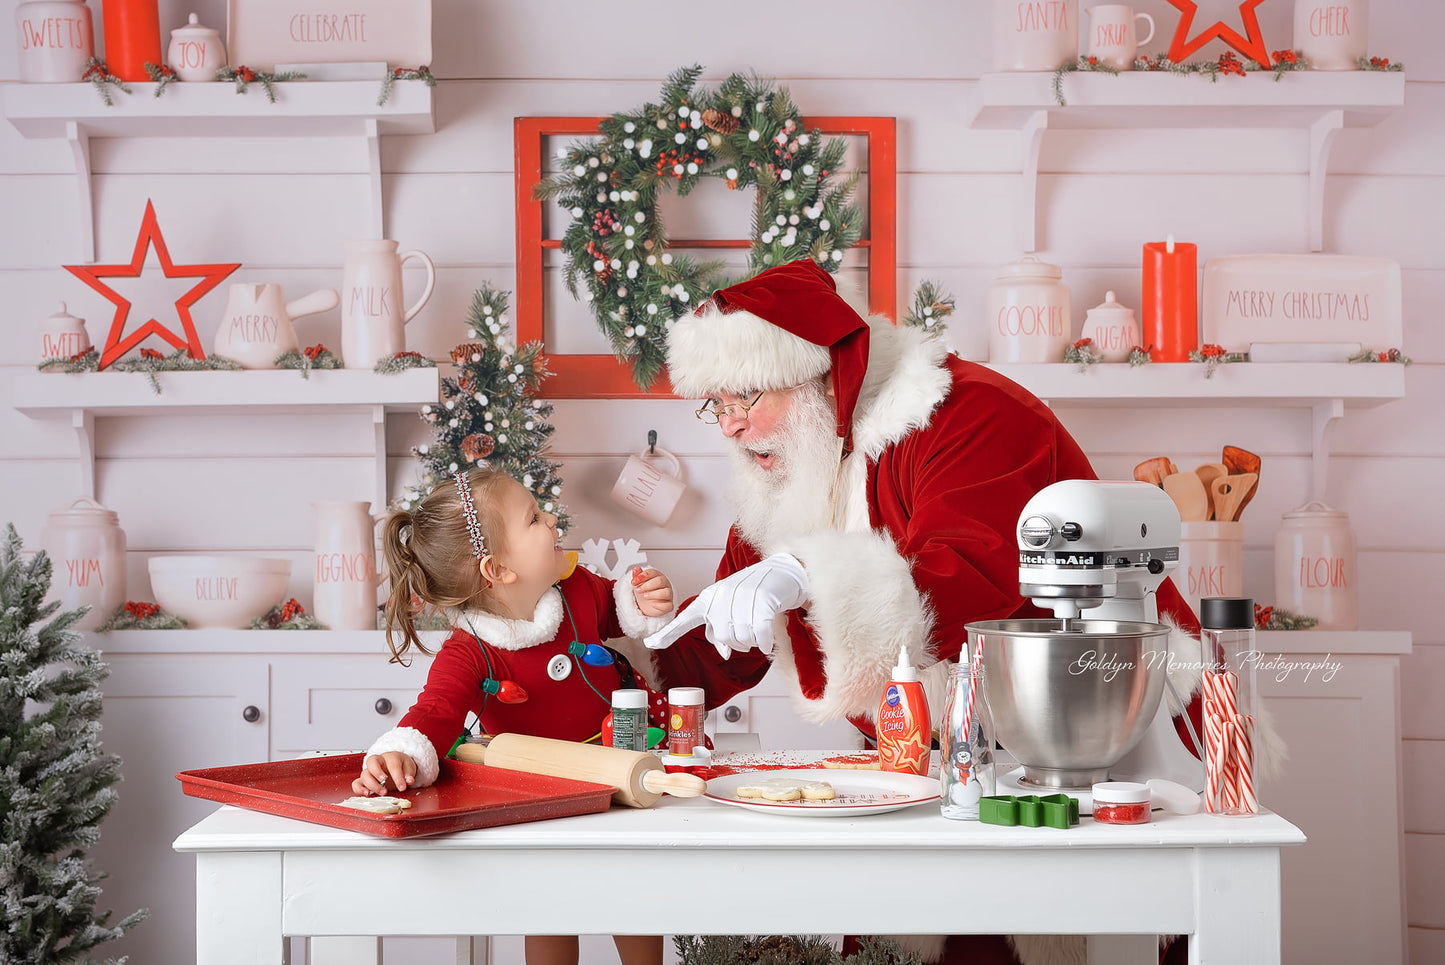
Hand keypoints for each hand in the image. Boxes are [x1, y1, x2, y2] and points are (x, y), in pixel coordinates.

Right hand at [352, 751, 416, 795]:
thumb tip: (409, 780)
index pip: (393, 764)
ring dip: (372, 785)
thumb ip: (409, 774)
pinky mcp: (364, 780)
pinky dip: (359, 789)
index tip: (403, 787)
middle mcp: (377, 762)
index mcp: (390, 757)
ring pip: (364, 774)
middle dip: (378, 774)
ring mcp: (369, 771)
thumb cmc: (401, 766)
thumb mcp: (409, 768)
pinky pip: (356, 783)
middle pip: (372, 763)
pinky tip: (366, 794)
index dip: (398, 777)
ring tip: (382, 793)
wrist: (395, 765)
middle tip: (386, 785)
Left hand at [631, 566, 673, 617]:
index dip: (643, 576)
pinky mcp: (668, 605)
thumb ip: (638, 576)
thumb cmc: (645, 592)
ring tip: (645, 596)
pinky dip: (660, 605)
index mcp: (658, 576)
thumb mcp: (639, 583)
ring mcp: (668, 595)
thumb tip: (636, 569)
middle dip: (647, 585)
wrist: (646, 605)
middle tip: (638, 590)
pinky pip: (668, 605)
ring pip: (666, 592)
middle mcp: (665, 584)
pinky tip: (653, 604)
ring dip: (654, 594)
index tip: (633, 581)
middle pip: (660, 581)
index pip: (652, 572)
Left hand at [643, 554, 807, 657]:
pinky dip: (764, 643)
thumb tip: (723, 653)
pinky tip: (767, 640)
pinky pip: (759, 636)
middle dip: (737, 642)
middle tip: (749, 630)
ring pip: (742, 639)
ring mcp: (742, 598)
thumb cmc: (754, 593)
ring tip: (759, 626)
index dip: (669, 633)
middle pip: (723, 638)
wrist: (782, 570)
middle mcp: (722, 596)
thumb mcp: (732, 608)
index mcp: (710, 598)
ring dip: (753, 641)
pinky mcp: (763, 602)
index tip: (650, 643)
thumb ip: (723, 629)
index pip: (686, 618)